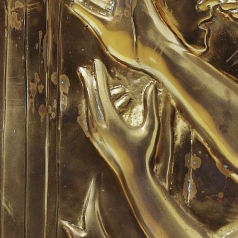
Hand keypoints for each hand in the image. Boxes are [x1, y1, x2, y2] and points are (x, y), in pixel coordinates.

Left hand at [77, 58, 153, 176]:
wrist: (133, 174)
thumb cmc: (144, 151)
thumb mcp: (151, 127)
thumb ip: (151, 106)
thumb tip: (153, 86)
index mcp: (110, 121)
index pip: (101, 92)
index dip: (99, 76)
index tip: (97, 63)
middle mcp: (98, 126)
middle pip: (89, 97)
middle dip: (88, 81)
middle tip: (85, 68)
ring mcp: (93, 132)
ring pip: (88, 107)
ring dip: (91, 93)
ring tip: (95, 81)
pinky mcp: (93, 138)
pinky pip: (89, 116)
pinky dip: (92, 106)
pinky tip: (100, 101)